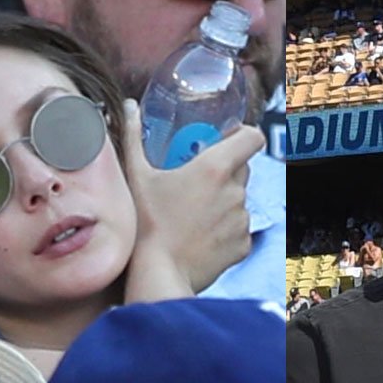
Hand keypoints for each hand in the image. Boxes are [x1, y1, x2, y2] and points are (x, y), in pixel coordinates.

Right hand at [120, 99, 262, 301]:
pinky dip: (224, 229)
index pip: (252, 137)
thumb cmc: (145, 224)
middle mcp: (235, 191)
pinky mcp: (243, 245)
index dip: (243, 134)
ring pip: (239, 200)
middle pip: (243, 168)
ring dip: (223, 201)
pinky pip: (238, 228)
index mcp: (215, 168)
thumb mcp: (136, 176)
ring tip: (192, 213)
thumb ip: (134, 136)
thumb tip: (130, 107)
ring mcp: (242, 219)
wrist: (159, 275)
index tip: (226, 137)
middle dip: (225, 168)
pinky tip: (199, 235)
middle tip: (197, 177)